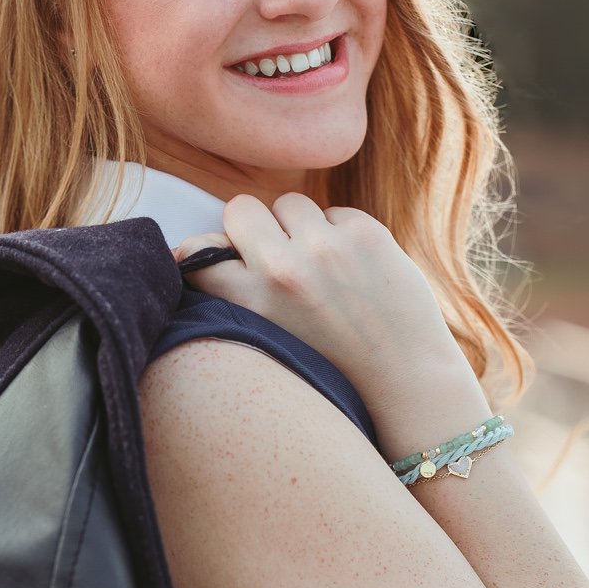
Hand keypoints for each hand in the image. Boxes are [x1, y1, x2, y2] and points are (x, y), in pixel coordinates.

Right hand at [172, 193, 457, 396]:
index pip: (199, 251)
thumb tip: (187, 246)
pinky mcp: (366, 234)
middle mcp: (282, 270)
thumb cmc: (324, 363)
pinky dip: (342, 237)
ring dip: (301, 228)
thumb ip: (231, 292)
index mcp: (248, 302)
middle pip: (241, 209)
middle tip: (280, 261)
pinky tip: (358, 275)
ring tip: (322, 272)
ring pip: (289, 204)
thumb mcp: (265, 336)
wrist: (402, 383)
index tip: (232, 270)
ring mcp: (326, 248)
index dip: (214, 254)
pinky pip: (335, 213)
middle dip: (255, 227)